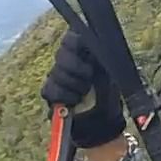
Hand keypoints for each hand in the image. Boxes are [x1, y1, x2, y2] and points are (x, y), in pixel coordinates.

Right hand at [40, 28, 125, 147]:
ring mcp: (56, 76)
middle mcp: (66, 61)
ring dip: (74, 85)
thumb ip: (103, 54)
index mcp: (82, 52)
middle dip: (77, 69)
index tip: (89, 57)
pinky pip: (49, 89)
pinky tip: (73, 101)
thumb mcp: (111, 73)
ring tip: (83, 93)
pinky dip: (64, 97)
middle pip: (61, 54)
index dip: (77, 46)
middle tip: (89, 79)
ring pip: (56, 72)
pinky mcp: (49, 93)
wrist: (102, 122)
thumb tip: (95, 40)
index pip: (71, 38)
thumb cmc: (108, 96)